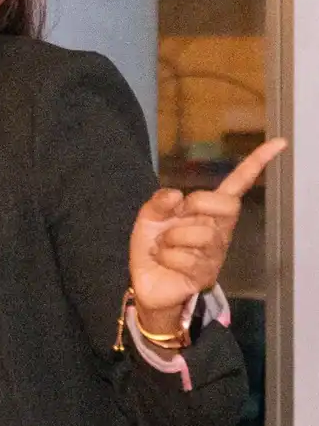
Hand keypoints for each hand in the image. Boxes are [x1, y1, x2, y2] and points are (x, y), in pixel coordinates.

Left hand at [129, 137, 287, 329]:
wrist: (145, 282)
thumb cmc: (153, 247)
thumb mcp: (149, 217)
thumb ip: (159, 201)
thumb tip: (177, 195)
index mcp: (209, 211)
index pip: (238, 184)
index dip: (256, 163)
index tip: (279, 143)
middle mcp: (219, 230)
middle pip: (227, 205)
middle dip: (198, 204)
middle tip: (176, 217)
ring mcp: (216, 253)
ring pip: (200, 233)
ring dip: (170, 238)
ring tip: (163, 247)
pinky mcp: (206, 274)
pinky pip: (184, 258)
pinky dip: (165, 257)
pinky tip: (165, 262)